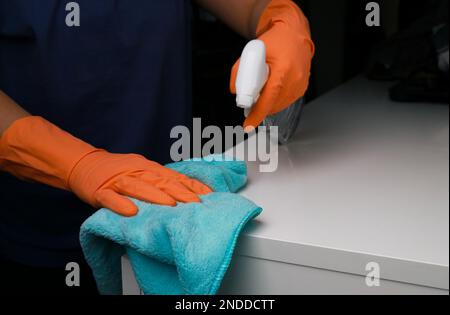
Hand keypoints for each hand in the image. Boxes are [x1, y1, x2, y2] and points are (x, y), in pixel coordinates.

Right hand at [0, 116, 210, 216]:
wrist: (84, 164)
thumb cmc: (117, 170)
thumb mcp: (141, 171)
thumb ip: (160, 181)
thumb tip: (186, 190)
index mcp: (147, 168)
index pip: (173, 176)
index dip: (190, 185)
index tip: (208, 194)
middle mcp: (135, 172)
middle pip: (159, 181)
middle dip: (179, 192)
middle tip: (196, 202)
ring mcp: (117, 181)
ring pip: (137, 187)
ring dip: (155, 196)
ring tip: (170, 205)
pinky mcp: (100, 192)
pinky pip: (110, 198)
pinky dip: (120, 204)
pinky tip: (131, 211)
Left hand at [230, 0, 314, 129]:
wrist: (294, 33)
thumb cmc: (275, 41)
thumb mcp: (252, 51)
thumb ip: (239, 71)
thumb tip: (234, 91)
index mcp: (283, 69)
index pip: (268, 99)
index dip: (257, 114)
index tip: (247, 125)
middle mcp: (294, 78)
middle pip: (273, 105)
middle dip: (259, 109)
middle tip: (249, 105)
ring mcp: (300, 84)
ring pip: (279, 105)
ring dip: (268, 105)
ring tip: (261, 93)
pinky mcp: (302, 87)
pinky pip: (286, 101)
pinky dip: (276, 101)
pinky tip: (272, 91)